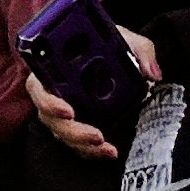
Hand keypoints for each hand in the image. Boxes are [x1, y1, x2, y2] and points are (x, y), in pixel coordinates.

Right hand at [21, 23, 162, 161]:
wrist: (106, 54)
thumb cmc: (104, 44)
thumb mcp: (122, 39)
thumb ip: (140, 49)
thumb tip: (152, 73)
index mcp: (52, 68)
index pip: (38, 87)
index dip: (49, 101)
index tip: (68, 110)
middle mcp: (52, 91)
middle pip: (49, 118)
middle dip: (72, 131)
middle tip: (96, 136)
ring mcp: (61, 110)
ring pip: (61, 133)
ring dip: (82, 144)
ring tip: (107, 148)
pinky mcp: (74, 123)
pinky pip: (74, 142)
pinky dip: (90, 151)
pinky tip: (109, 151)